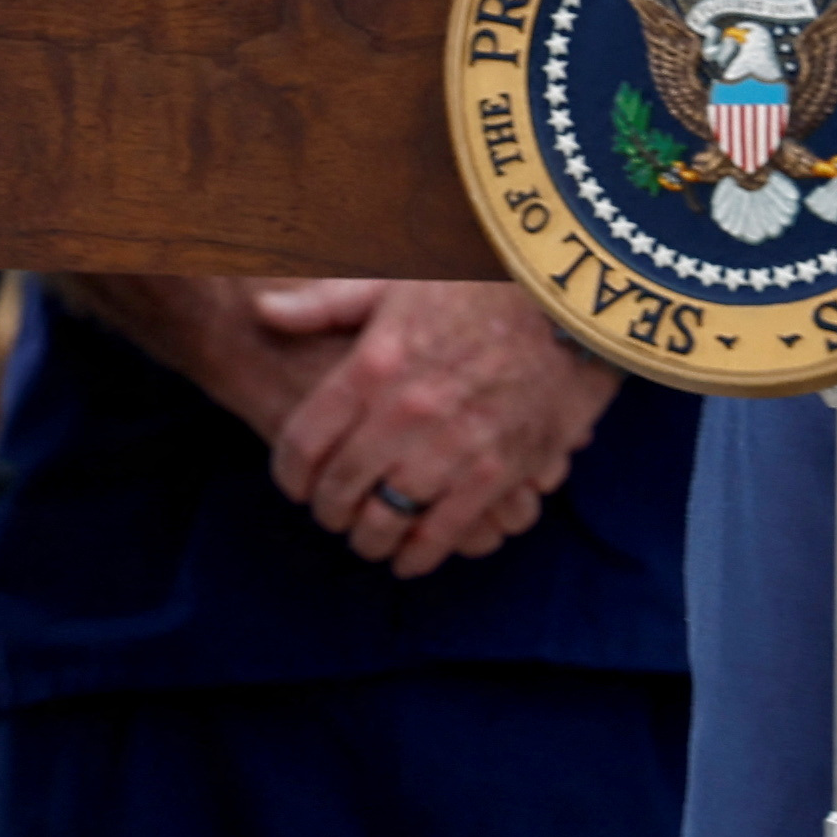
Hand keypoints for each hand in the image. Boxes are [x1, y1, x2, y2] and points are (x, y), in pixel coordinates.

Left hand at [264, 278, 617, 578]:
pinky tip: (411, 557)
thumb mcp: (396, 279)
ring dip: (369, 537)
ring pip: (386, 518)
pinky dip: (421, 553)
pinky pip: (445, 530)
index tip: (296, 483)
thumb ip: (326, 301)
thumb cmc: (480, 281)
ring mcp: (453, 444)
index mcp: (372, 365)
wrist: (572, 290)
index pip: (302, 444)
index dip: (290, 475)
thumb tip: (264, 310)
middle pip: (339, 488)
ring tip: (369, 536)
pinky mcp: (500, 467)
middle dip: (328, 510)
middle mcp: (406, 411)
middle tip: (332, 512)